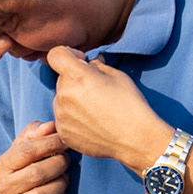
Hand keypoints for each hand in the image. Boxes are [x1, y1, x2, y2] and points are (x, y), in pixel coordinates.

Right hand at [0, 120, 70, 193]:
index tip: (66, 140)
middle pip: (38, 173)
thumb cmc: (22, 172)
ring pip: (45, 193)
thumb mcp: (22, 152)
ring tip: (64, 177)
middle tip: (66, 160)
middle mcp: (4, 188)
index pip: (27, 151)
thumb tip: (51, 125)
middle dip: (59, 164)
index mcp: (3, 166)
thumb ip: (34, 134)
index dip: (50, 143)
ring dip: (61, 183)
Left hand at [46, 48, 170, 171]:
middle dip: (75, 81)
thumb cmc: (130, 105)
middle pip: (61, 79)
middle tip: (96, 91)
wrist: (136, 139)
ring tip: (96, 111)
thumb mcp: (118, 76)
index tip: (81, 62)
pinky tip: (93, 123)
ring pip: (61, 99)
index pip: (56, 55)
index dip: (68, 54)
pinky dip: (74, 118)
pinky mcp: (63, 132)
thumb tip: (90, 64)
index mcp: (77, 76)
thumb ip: (97, 66)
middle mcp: (64, 95)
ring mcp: (61, 116)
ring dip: (74, 100)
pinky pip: (63, 118)